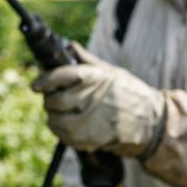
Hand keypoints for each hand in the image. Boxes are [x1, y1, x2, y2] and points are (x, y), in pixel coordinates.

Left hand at [31, 43, 165, 156]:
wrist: (151, 123)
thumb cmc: (130, 93)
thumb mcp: (111, 71)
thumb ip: (86, 61)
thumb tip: (68, 46)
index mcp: (95, 78)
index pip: (61, 75)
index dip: (44, 79)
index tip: (35, 85)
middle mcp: (91, 98)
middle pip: (54, 100)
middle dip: (49, 99)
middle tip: (53, 97)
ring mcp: (90, 121)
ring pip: (56, 120)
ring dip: (54, 117)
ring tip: (61, 113)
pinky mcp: (91, 139)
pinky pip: (65, 137)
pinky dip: (62, 132)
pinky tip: (70, 125)